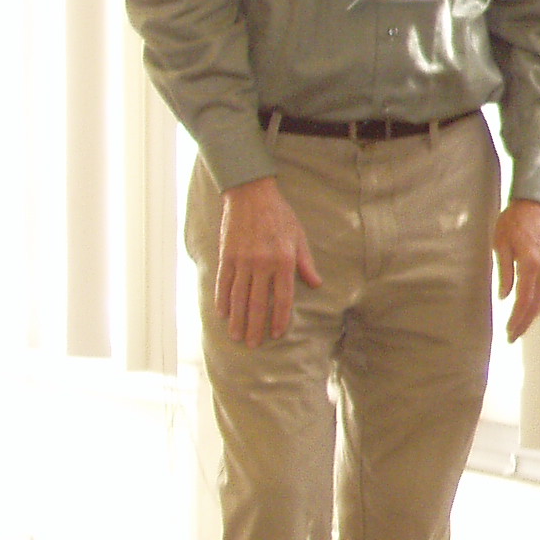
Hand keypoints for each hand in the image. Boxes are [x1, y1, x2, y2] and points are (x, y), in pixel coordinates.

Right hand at [215, 176, 321, 346]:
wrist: (251, 194)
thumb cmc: (280, 215)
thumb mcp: (299, 237)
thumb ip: (306, 263)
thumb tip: (316, 284)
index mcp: (284, 260)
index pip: (282, 297)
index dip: (279, 318)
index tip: (276, 334)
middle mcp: (262, 263)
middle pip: (258, 302)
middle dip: (255, 326)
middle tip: (253, 345)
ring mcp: (242, 261)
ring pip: (239, 297)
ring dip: (237, 319)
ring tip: (237, 336)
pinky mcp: (226, 256)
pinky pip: (223, 284)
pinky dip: (222, 301)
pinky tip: (223, 315)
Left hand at [494, 200, 539, 341]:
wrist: (535, 202)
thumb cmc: (514, 220)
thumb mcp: (500, 244)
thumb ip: (504, 272)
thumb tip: (504, 296)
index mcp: (531, 263)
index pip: (524, 300)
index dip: (517, 319)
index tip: (509, 333)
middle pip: (537, 305)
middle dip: (525, 323)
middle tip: (513, 336)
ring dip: (533, 315)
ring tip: (520, 325)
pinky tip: (530, 306)